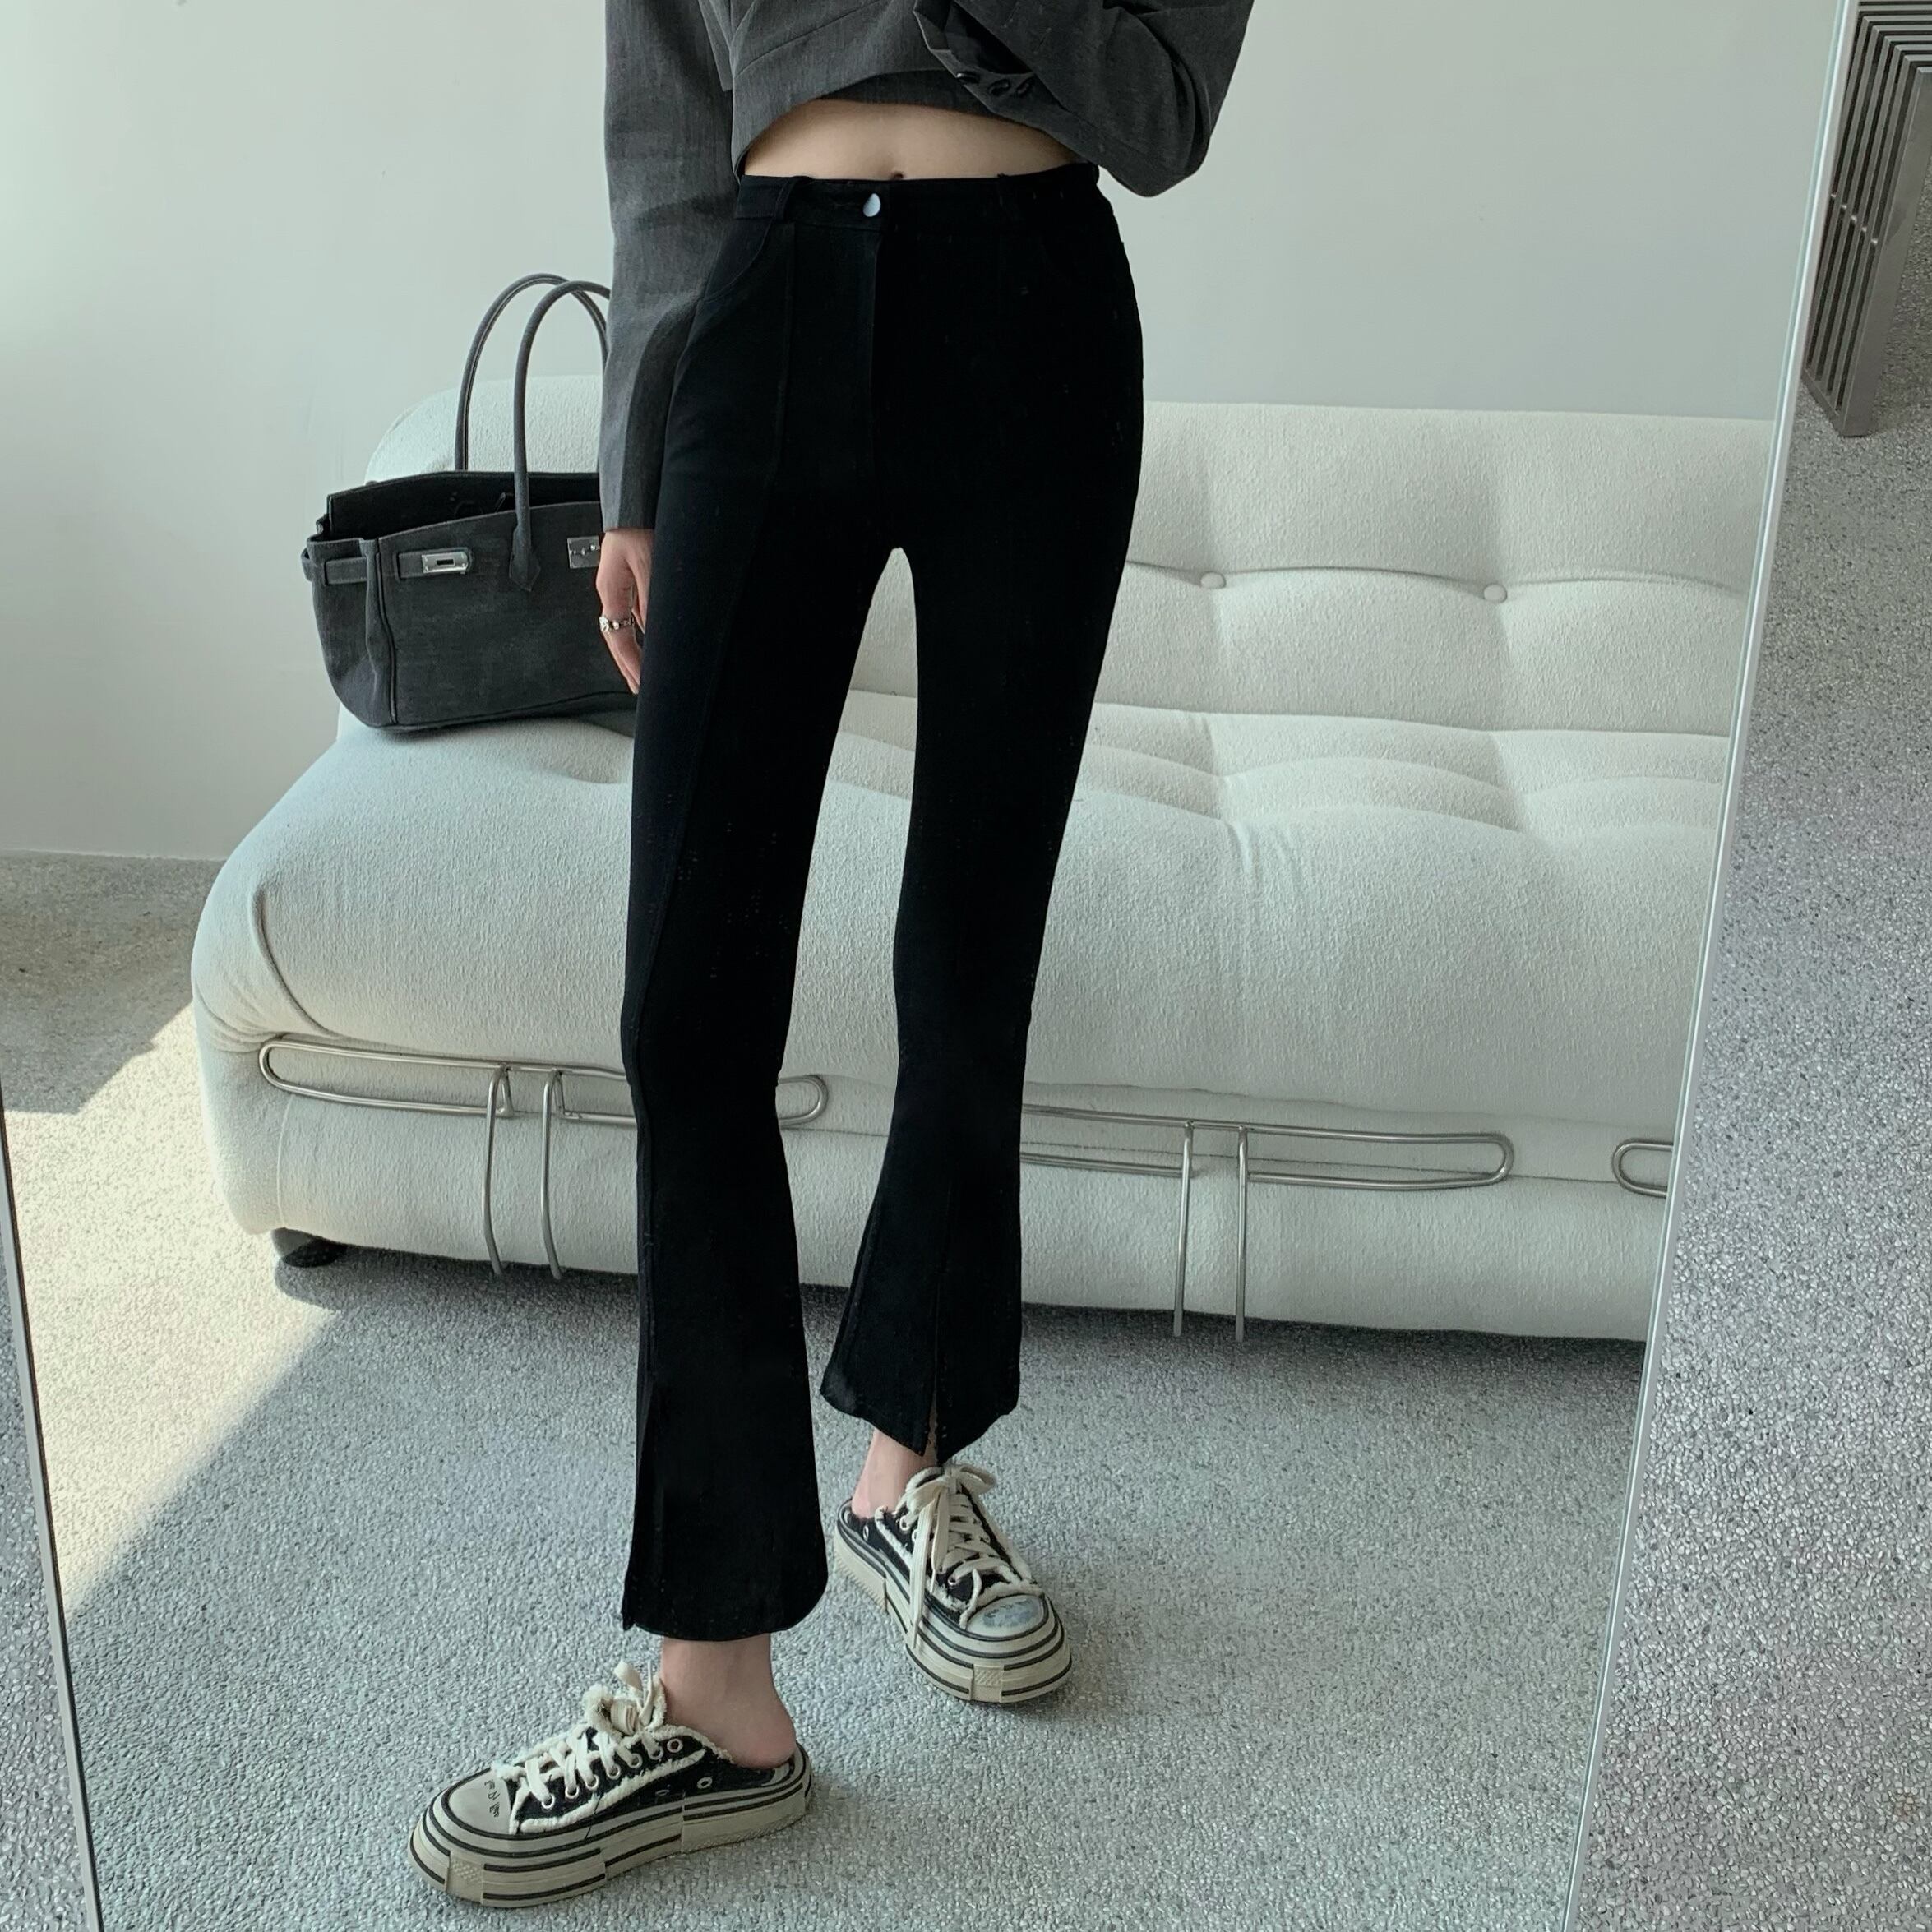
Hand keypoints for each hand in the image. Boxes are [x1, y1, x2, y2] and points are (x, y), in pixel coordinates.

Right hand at [596, 526, 653, 694]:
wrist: (634, 504)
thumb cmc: (638, 529)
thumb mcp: (648, 567)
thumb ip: (650, 601)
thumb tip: (654, 630)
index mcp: (611, 592)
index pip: (619, 638)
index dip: (630, 663)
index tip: (640, 682)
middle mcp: (612, 593)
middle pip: (618, 638)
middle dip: (629, 665)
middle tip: (639, 687)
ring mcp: (620, 588)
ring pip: (626, 627)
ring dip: (636, 650)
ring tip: (644, 671)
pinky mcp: (631, 581)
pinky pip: (635, 614)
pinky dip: (643, 632)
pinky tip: (653, 641)